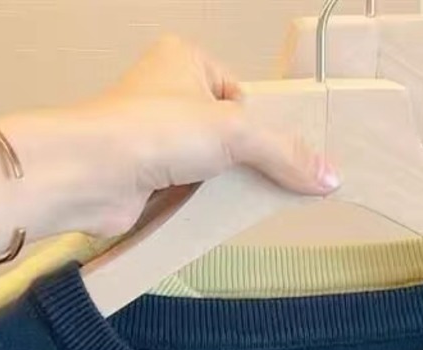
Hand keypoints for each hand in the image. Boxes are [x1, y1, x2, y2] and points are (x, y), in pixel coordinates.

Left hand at [4, 36, 339, 239]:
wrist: (90, 175)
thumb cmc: (151, 131)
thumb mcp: (234, 132)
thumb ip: (285, 152)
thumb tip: (332, 178)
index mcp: (185, 60)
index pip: (244, 95)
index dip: (263, 127)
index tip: (281, 155)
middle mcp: (166, 93)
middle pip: (231, 134)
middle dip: (247, 161)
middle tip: (271, 184)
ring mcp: (155, 137)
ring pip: (211, 166)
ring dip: (225, 187)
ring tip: (239, 201)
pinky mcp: (147, 178)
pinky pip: (191, 191)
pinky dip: (204, 206)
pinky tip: (214, 216)